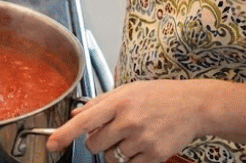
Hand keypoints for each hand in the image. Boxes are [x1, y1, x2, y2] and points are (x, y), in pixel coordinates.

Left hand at [46, 80, 203, 162]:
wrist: (193, 105)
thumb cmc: (160, 95)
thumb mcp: (128, 90)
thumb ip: (100, 102)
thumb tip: (76, 113)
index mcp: (119, 101)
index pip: (85, 121)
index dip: (65, 134)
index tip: (52, 144)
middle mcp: (128, 120)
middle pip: (94, 144)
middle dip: (98, 141)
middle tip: (113, 130)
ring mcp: (141, 139)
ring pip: (111, 156)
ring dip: (117, 150)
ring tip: (134, 133)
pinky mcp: (154, 154)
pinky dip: (132, 158)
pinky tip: (143, 143)